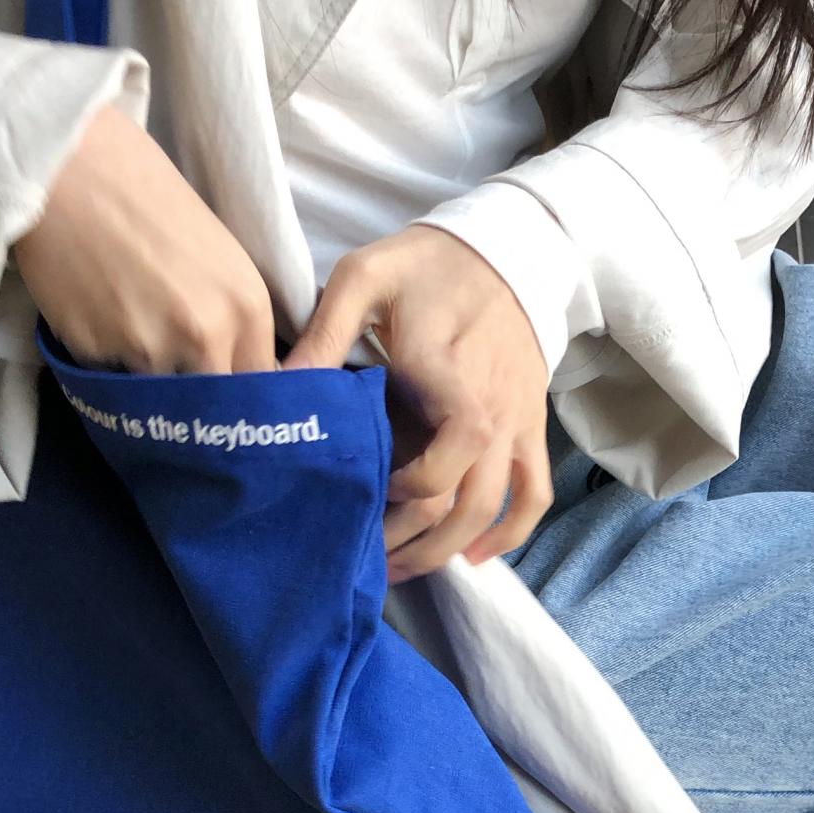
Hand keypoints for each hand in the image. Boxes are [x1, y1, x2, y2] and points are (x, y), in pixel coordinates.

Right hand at [15, 105, 277, 373]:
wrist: (70, 165)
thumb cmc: (145, 192)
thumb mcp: (218, 255)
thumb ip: (230, 316)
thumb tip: (232, 368)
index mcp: (248, 306)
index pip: (258, 382)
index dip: (237, 389)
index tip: (220, 386)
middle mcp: (207, 335)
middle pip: (212, 402)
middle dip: (195, 399)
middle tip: (171, 366)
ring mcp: (149, 349)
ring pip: (156, 396)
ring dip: (144, 375)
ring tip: (124, 321)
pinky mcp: (96, 352)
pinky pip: (107, 377)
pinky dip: (102, 357)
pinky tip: (91, 308)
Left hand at [287, 224, 550, 581]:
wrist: (508, 246)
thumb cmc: (427, 265)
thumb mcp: (365, 277)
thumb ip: (324, 333)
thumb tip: (279, 385)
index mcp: (446, 371)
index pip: (445, 454)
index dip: (406, 488)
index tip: (366, 486)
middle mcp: (490, 406)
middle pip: (462, 499)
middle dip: (412, 539)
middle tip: (365, 551)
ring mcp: (517, 421)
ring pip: (493, 508)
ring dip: (449, 548)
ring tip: (405, 566)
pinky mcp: (532, 425)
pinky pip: (534, 494)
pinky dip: (510, 533)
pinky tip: (474, 554)